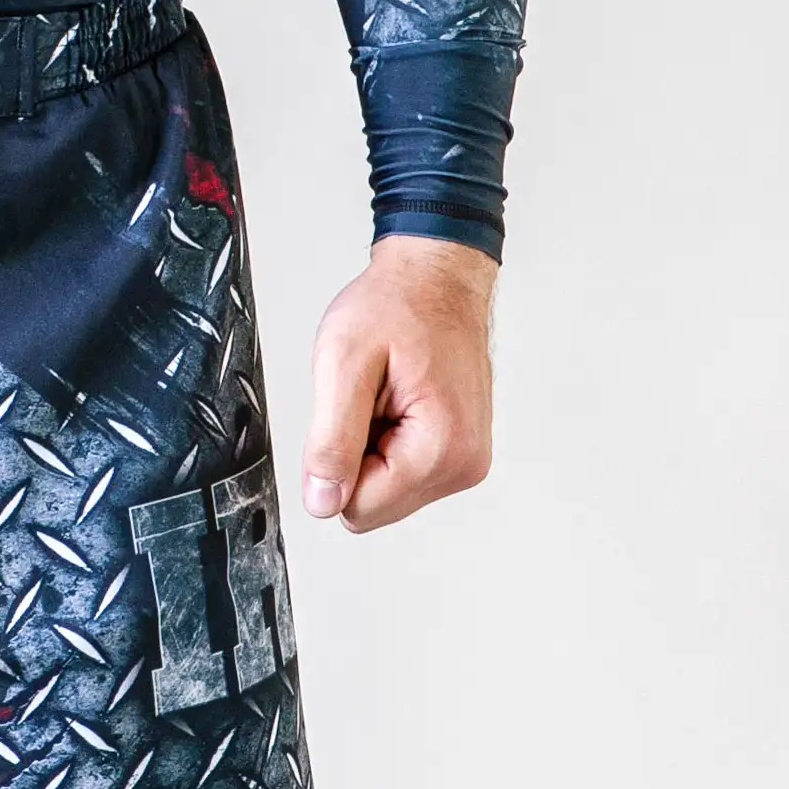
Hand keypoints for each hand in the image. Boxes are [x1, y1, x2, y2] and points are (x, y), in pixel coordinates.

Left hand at [303, 237, 496, 534]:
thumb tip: (323, 501)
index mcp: (442, 450)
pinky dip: (387, 441)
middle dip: (356, 457)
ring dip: (370, 448)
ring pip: (386, 492)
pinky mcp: (459, 453)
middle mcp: (464, 465)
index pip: (359, 509)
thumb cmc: (397, 306)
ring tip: (386, 396)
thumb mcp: (344, 364)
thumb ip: (331, 440)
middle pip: (374, 506)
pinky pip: (402, 472)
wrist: (435, 279)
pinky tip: (398, 401)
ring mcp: (465, 461)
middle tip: (371, 400)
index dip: (336, 464)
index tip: (355, 411)